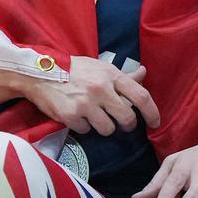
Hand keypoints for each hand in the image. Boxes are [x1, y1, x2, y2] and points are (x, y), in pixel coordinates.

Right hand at [22, 57, 159, 135]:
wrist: (41, 73)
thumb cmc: (74, 69)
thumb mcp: (100, 67)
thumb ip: (123, 75)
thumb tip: (143, 73)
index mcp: (111, 75)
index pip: (141, 96)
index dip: (152, 112)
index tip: (155, 122)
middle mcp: (101, 89)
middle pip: (127, 118)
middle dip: (127, 124)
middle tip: (122, 122)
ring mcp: (86, 104)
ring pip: (107, 128)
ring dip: (103, 126)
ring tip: (94, 116)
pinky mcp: (71, 116)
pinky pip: (86, 130)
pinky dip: (83, 126)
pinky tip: (77, 115)